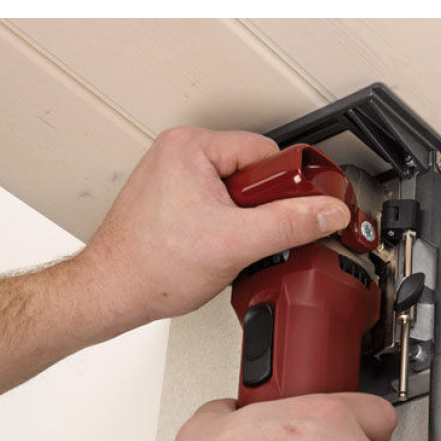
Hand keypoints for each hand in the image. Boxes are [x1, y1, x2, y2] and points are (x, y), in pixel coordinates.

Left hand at [76, 127, 350, 327]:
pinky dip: (224, 226)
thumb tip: (328, 211)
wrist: (112, 294)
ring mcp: (174, 176)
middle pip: (253, 172)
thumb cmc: (149, 266)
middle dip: (258, 208)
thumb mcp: (235, 244)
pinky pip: (218, 203)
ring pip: (237, 191)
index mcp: (191, 146)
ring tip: (223, 243)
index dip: (282, 188)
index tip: (284, 214)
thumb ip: (290, 224)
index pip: (266, 153)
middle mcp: (180, 153)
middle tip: (243, 235)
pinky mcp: (172, 198)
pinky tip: (212, 246)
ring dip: (242, 220)